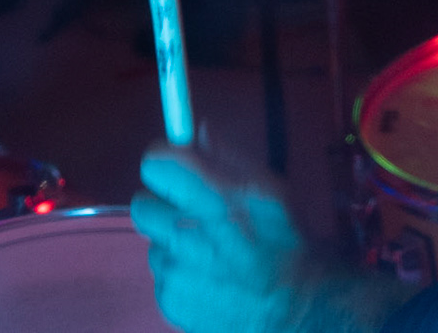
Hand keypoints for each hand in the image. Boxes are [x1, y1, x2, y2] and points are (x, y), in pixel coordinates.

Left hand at [132, 144, 304, 332]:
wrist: (295, 307)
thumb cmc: (286, 242)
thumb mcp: (268, 189)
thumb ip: (226, 158)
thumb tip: (197, 130)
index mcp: (210, 195)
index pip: (155, 164)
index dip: (166, 166)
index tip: (177, 173)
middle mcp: (184, 230)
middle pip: (143, 205)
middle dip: (164, 208)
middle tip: (193, 217)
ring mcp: (172, 268)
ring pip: (155, 243)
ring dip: (175, 244)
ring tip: (211, 255)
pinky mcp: (168, 298)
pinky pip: (162, 276)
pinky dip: (180, 274)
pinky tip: (209, 279)